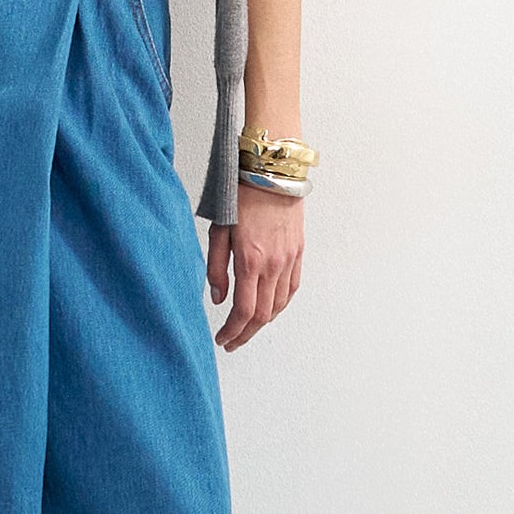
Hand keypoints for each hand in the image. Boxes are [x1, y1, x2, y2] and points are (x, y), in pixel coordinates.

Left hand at [206, 183, 303, 350]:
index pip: (244, 311)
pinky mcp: (298, 252)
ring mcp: (289, 259)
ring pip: (279, 305)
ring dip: (263, 323)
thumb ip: (216, 268)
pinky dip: (279, 305)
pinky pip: (291, 288)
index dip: (232, 331)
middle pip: (263, 315)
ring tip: (247, 328)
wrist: (272, 171)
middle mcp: (273, 264)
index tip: (222, 339)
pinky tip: (268, 308)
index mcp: (250, 260)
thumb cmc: (241, 194)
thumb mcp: (218, 230)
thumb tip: (217, 298)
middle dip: (245, 334)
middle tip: (231, 341)